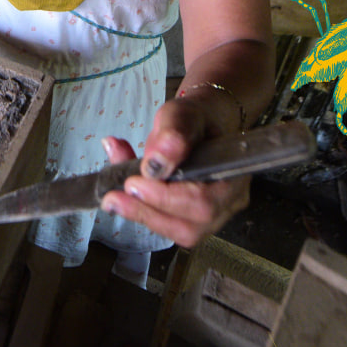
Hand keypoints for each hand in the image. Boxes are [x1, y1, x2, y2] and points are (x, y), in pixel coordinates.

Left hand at [98, 100, 249, 247]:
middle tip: (114, 197)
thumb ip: (172, 133)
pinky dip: (145, 213)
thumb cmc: (194, 120)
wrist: (199, 125)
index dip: (167, 199)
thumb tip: (155, 163)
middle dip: (148, 212)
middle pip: (192, 227)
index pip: (204, 201)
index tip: (133, 183)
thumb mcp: (181, 114)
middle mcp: (231, 200)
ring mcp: (216, 215)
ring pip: (180, 232)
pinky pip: (171, 227)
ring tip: (114, 196)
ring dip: (143, 215)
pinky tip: (125, 196)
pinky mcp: (195, 220)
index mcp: (233, 172)